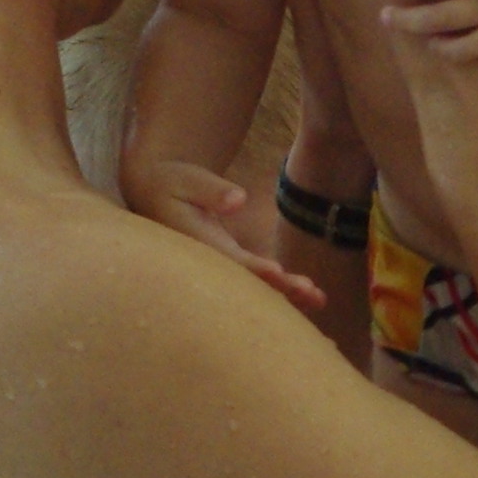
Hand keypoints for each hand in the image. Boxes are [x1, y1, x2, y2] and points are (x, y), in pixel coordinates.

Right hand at [127, 158, 327, 317]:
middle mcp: (214, 263)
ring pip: (258, 287)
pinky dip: (285, 289)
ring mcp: (224, 267)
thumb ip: (210, 189)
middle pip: (250, 282)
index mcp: (200, 244)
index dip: (253, 268)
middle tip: (311, 292)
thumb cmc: (171, 184)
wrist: (157, 196)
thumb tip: (239, 199)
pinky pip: (261, 283)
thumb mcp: (186, 179)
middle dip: (280, 288)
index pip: (230, 260)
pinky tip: (311, 296)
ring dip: (289, 294)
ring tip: (320, 299)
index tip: (276, 272)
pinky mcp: (234, 265)